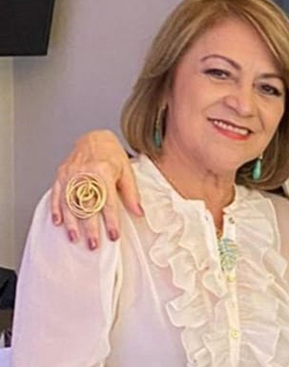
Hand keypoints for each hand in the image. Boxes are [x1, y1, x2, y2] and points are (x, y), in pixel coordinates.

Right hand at [50, 130, 141, 249]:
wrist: (95, 138)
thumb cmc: (112, 155)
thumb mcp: (127, 172)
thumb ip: (131, 193)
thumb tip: (139, 212)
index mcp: (103, 172)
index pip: (108, 202)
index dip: (111, 221)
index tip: (114, 236)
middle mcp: (85, 173)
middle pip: (87, 205)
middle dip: (90, 228)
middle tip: (93, 245)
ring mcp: (70, 174)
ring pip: (69, 203)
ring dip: (72, 223)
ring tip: (75, 238)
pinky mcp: (61, 175)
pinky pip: (56, 194)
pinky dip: (56, 209)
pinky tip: (58, 222)